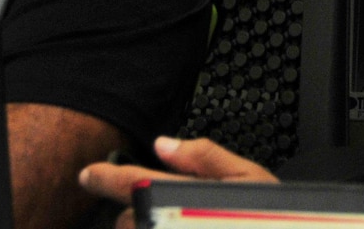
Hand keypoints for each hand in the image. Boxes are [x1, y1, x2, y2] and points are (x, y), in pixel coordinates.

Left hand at [79, 135, 275, 228]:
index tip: (88, 174)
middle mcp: (174, 225)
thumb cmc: (274, 221)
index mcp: (191, 200)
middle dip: (136, 212)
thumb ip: (205, 156)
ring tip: (177, 221)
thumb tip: (166, 144)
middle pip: (129, 219)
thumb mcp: (251, 179)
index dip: (105, 177)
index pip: (135, 184)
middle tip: (163, 209)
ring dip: (141, 228)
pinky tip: (178, 225)